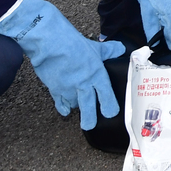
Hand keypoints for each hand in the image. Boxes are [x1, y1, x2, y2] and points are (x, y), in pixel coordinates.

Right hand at [0, 0, 124, 129]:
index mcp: (96, 74)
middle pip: (88, 106)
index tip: (111, 114)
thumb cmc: (73, 44)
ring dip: (75, 105)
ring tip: (78, 107)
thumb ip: (109, 50)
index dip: (109, 105)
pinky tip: (65, 110)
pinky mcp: (55, 89)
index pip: (105, 94)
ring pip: (73, 104)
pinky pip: (60, 102)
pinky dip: (62, 107)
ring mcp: (68, 89)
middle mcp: (83, 84)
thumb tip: (121, 48)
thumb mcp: (95, 47)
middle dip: (90, 118)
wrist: (49, 43)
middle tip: (90, 126)